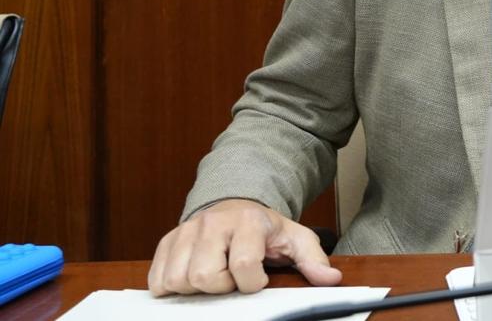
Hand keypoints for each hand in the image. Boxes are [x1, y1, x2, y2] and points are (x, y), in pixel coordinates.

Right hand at [148, 198, 341, 295]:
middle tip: (233, 279)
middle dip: (222, 287)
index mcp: (248, 221)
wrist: (235, 204)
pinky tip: (193, 279)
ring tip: (215, 277)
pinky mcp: (167, 241)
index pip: (243, 264)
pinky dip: (171, 287)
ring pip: (178, 280)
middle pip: (205, 276)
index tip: (259, 278)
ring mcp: (187, 231)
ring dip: (196, 289)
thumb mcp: (295, 238)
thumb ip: (312, 259)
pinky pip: (157, 279)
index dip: (252, 282)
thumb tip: (330, 280)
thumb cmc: (265, 228)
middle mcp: (213, 223)